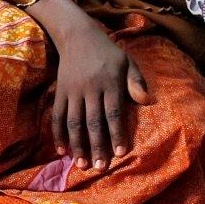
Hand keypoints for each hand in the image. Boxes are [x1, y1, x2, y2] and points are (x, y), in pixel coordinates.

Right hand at [51, 23, 150, 170]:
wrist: (77, 36)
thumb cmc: (108, 53)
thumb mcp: (127, 62)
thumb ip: (137, 82)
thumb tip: (146, 102)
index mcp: (109, 83)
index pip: (113, 113)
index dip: (117, 133)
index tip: (121, 153)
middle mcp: (89, 89)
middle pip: (93, 121)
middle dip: (97, 146)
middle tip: (100, 167)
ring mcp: (72, 91)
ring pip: (74, 121)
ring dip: (77, 144)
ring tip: (81, 164)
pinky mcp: (60, 92)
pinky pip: (58, 115)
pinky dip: (58, 133)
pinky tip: (62, 150)